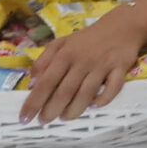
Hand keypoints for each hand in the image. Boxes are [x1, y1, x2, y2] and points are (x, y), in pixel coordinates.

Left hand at [19, 15, 146, 122]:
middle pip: (65, 91)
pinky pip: (113, 88)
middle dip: (51, 110)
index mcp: (65, 54)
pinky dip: (104, 100)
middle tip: (44, 121)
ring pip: (86, 93)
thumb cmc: (87, 39)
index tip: (24, 118)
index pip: (46, 82)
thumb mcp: (61, 43)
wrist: (122, 26)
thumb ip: (44, 60)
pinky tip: (94, 106)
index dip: (34, 101)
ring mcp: (102, 65)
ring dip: (74, 110)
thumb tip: (31, 83)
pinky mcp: (120, 68)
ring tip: (64, 118)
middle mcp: (82, 61)